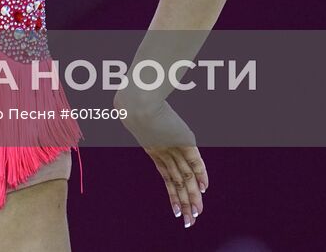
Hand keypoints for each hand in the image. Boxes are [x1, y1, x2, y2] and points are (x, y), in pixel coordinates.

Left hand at [118, 98, 207, 228]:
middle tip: (190, 223)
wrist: (136, 102)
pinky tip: (203, 188)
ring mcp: (174, 148)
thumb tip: (122, 107)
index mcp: (153, 149)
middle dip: (184, 203)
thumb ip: (136, 117)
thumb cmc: (133, 103)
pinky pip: (194, 160)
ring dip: (192, 195)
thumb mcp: (135, 114)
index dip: (173, 195)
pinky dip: (200, 173)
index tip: (177, 212)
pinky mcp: (184, 140)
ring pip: (186, 176)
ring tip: (197, 213)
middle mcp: (164, 153)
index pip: (167, 177)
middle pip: (177, 182)